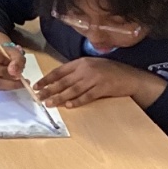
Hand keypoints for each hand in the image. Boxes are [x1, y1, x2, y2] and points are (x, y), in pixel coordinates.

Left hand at [33, 58, 167, 109]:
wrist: (130, 77)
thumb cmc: (109, 72)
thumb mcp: (92, 66)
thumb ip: (76, 72)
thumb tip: (58, 82)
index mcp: (81, 62)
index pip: (59, 71)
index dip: (47, 79)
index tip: (36, 86)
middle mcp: (86, 69)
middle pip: (64, 81)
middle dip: (49, 90)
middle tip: (38, 97)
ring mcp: (95, 78)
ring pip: (73, 90)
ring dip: (60, 97)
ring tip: (49, 103)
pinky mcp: (103, 88)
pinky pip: (87, 96)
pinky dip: (78, 101)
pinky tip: (69, 106)